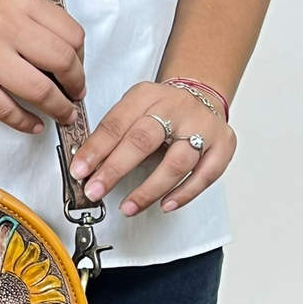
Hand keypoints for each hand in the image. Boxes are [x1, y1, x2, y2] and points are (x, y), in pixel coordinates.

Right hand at [0, 0, 85, 133]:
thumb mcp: (3, 3)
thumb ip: (35, 24)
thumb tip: (66, 59)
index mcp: (19, 3)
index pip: (71, 35)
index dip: (81, 59)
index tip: (77, 71)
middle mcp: (6, 27)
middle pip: (63, 62)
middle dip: (76, 86)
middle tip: (75, 96)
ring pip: (41, 91)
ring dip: (59, 109)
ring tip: (62, 115)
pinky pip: (9, 111)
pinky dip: (27, 123)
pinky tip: (34, 125)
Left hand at [68, 81, 236, 213]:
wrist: (201, 96)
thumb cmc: (161, 111)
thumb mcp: (132, 111)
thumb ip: (111, 136)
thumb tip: (85, 168)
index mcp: (147, 96)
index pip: (116, 124)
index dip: (95, 150)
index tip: (79, 172)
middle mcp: (177, 107)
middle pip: (144, 140)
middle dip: (115, 169)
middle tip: (95, 191)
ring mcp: (203, 126)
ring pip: (177, 161)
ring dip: (149, 189)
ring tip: (127, 207)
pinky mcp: (223, 145)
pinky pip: (206, 174)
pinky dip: (184, 193)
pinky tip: (165, 205)